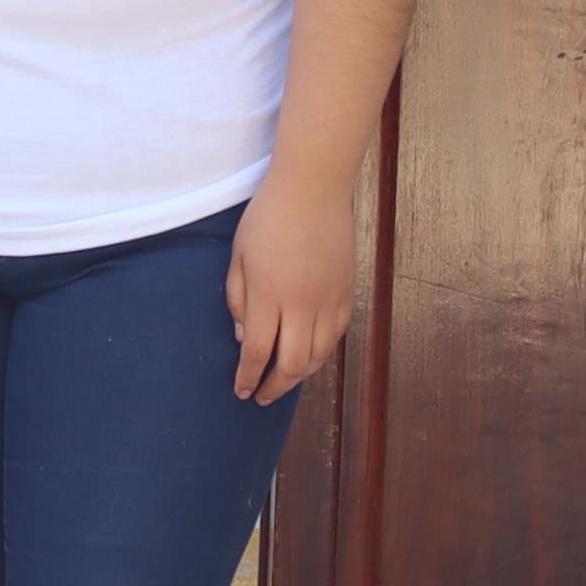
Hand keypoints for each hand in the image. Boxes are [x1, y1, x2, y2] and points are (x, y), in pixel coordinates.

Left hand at [224, 171, 354, 404]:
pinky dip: (322, 353)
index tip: (241, 391)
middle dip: (275, 387)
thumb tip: (244, 338)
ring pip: (319, 356)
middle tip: (261, 396)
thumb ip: (238, 300)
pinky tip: (310, 356)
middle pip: (292, 364)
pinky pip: (336, 336)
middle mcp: (302, 305)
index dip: (248, 378)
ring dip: (300, 375)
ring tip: (283, 381)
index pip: (258, 352)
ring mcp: (329, 301)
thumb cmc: (267, 218)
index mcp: (268, 296)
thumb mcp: (238, 257)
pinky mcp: (347, 293)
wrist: (314, 189)